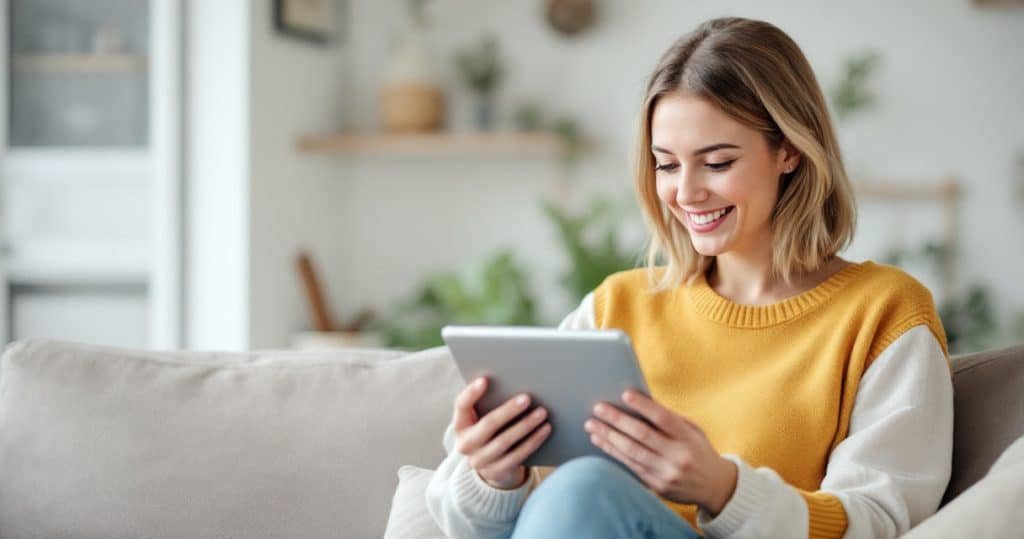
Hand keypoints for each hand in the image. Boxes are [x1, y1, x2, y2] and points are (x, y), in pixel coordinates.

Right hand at [451, 376, 551, 489]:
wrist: (490, 467)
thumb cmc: (489, 431)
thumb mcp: (481, 419)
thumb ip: (489, 403)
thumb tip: (513, 381)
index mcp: (460, 425)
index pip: (461, 406)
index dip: (471, 393)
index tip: (485, 380)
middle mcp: (466, 444)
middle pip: (488, 424)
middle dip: (508, 410)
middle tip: (527, 398)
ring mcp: (481, 460)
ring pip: (505, 441)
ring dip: (526, 425)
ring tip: (542, 412)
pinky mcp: (497, 471)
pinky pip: (518, 455)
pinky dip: (533, 441)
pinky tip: (545, 429)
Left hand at [584, 390, 737, 515]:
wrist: (715, 487)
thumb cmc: (699, 451)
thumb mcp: (693, 432)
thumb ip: (670, 420)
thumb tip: (639, 403)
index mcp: (688, 438)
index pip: (663, 418)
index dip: (643, 406)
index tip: (624, 394)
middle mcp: (678, 456)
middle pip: (642, 435)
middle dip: (617, 420)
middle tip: (598, 408)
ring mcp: (666, 473)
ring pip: (632, 452)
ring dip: (609, 437)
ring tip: (592, 425)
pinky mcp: (657, 486)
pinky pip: (630, 466)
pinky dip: (613, 452)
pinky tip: (601, 441)